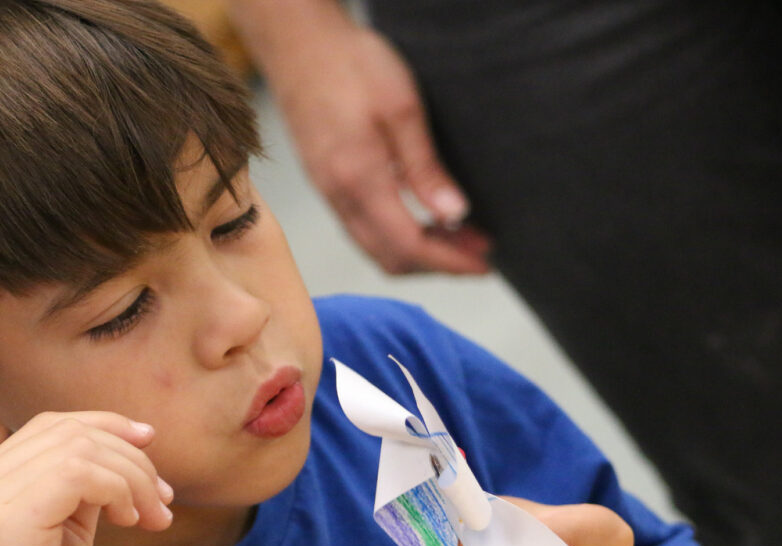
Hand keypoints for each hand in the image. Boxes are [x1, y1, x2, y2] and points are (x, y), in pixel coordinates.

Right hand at [0, 412, 173, 545]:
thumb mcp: (63, 532)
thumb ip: (79, 487)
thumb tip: (129, 440)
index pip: (47, 426)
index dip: (105, 425)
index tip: (150, 444)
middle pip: (68, 432)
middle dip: (129, 456)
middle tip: (162, 500)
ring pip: (79, 449)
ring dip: (133, 477)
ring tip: (152, 516)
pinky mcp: (9, 522)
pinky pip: (80, 474)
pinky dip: (120, 489)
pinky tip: (131, 521)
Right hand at [262, 18, 490, 273]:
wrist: (298, 44)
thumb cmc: (350, 65)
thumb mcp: (402, 110)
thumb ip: (425, 168)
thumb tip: (454, 215)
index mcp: (360, 180)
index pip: (410, 245)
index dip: (449, 262)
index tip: (483, 264)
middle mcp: (339, 197)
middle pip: (390, 258)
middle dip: (437, 264)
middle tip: (477, 249)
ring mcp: (328, 193)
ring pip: (374, 248)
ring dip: (417, 251)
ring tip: (456, 235)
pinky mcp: (325, 184)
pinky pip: (361, 229)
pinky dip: (395, 236)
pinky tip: (420, 217)